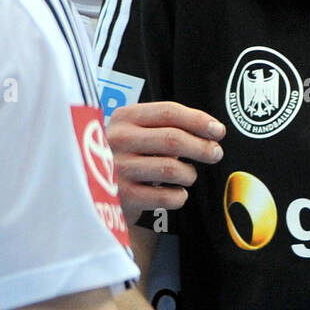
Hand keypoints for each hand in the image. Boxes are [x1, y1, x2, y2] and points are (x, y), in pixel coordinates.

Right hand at [106, 101, 223, 221]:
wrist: (92, 189)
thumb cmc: (125, 157)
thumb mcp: (135, 132)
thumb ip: (166, 126)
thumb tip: (211, 132)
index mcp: (124, 117)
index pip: (169, 112)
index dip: (198, 120)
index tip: (218, 130)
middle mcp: (118, 140)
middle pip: (173, 139)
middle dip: (202, 147)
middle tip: (215, 153)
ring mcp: (119, 169)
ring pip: (172, 168)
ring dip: (190, 174)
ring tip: (188, 176)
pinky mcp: (123, 197)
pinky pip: (166, 196)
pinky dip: (179, 196)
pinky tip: (177, 194)